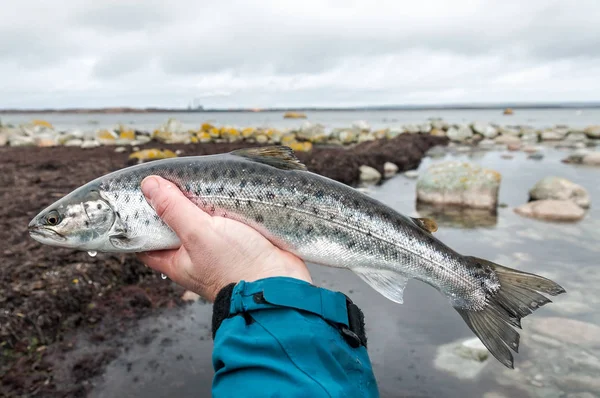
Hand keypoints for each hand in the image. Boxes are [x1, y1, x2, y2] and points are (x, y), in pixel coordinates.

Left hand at [136, 176, 311, 301]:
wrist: (281, 282)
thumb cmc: (236, 266)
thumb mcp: (198, 234)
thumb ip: (174, 209)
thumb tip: (148, 186)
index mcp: (176, 262)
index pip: (146, 241)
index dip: (137, 220)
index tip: (136, 196)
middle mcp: (194, 257)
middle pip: (175, 226)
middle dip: (174, 203)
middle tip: (172, 178)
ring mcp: (218, 249)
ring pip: (203, 220)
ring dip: (202, 202)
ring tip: (198, 178)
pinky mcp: (241, 240)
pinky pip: (227, 219)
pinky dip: (225, 205)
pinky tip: (224, 189)